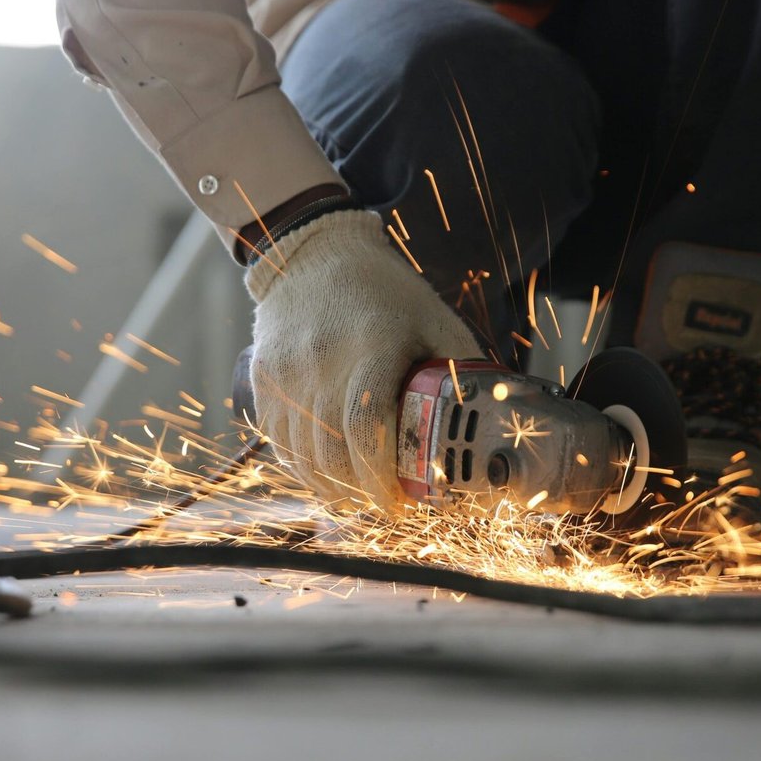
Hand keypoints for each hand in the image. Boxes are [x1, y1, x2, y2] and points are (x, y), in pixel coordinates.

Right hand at [246, 210, 478, 507]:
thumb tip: (498, 419)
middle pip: (332, 453)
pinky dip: (302, 469)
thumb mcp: (434, 319)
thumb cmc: (384, 291)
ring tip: (357, 497)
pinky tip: (324, 476)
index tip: (399, 503)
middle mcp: (323, 362)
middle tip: (385, 505)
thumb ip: (462, 368)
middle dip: (359, 493)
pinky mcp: (263, 379)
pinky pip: (278, 441)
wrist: (312, 256)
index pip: (367, 429)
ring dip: (331, 488)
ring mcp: (287, 372)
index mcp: (372, 347)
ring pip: (301, 456)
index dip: (381, 478)